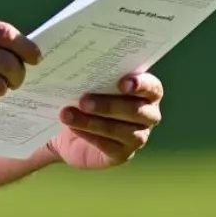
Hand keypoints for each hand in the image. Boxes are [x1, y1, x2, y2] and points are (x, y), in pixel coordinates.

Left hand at [45, 73, 163, 169]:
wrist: (67, 132)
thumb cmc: (82, 98)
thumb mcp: (85, 83)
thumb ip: (86, 73)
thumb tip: (64, 62)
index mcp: (144, 91)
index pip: (152, 87)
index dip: (141, 85)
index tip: (123, 83)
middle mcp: (147, 114)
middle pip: (137, 111)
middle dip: (109, 105)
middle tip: (83, 100)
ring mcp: (138, 136)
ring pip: (122, 131)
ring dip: (94, 122)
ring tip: (68, 115)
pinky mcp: (122, 154)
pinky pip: (110, 146)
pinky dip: (90, 136)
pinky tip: (73, 128)